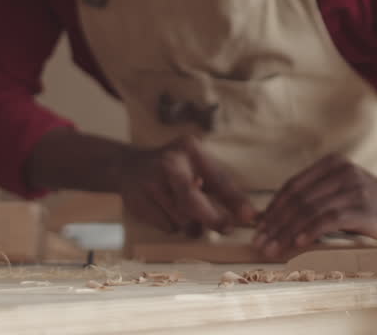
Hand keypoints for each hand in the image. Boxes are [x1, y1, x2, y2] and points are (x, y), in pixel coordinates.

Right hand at [118, 136, 257, 235]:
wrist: (128, 167)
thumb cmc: (176, 168)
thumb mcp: (198, 165)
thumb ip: (220, 185)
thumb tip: (248, 215)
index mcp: (189, 149)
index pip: (215, 177)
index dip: (234, 199)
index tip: (248, 216)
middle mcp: (167, 163)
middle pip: (192, 201)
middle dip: (212, 219)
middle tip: (226, 228)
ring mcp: (149, 183)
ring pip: (182, 219)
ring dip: (193, 225)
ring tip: (190, 214)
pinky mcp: (138, 203)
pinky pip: (168, 227)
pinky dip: (175, 226)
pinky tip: (168, 211)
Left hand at [253, 154, 376, 257]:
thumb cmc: (369, 203)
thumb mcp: (341, 191)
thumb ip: (315, 197)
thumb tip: (273, 219)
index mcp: (332, 164)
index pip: (292, 186)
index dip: (272, 208)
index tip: (257, 229)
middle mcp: (341, 171)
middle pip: (297, 198)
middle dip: (274, 223)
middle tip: (258, 243)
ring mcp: (352, 188)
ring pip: (309, 209)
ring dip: (285, 231)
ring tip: (271, 248)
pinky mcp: (362, 207)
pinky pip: (328, 219)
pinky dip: (309, 231)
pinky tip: (296, 243)